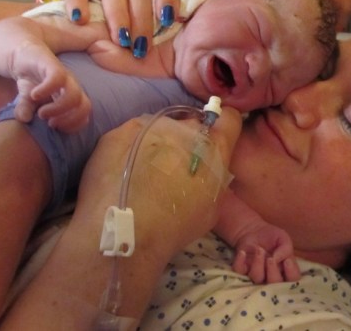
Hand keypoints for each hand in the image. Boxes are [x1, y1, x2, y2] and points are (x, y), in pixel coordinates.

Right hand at [11, 41, 90, 131]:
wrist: (22, 54)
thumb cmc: (31, 79)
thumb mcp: (27, 98)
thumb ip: (27, 109)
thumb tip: (23, 119)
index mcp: (71, 95)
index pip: (85, 113)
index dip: (74, 125)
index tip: (57, 129)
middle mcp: (70, 86)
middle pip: (85, 106)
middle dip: (69, 119)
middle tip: (50, 123)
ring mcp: (62, 75)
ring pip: (74, 94)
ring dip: (58, 108)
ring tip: (42, 113)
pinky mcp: (50, 65)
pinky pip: (57, 78)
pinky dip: (47, 89)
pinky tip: (35, 95)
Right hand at [58, 0, 180, 47]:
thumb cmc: (124, 2)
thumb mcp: (146, 1)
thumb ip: (161, 11)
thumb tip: (182, 28)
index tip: (169, 20)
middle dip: (142, 19)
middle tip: (142, 46)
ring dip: (118, 16)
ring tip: (121, 40)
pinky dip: (79, 3)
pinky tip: (81, 20)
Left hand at [78, 107, 242, 257]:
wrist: (124, 230)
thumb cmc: (175, 225)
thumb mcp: (212, 205)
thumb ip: (214, 175)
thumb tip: (207, 167)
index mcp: (213, 144)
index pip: (229, 119)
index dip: (224, 129)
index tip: (216, 141)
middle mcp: (185, 127)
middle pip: (192, 125)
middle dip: (188, 142)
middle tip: (176, 168)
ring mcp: (151, 124)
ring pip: (161, 129)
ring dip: (160, 144)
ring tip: (146, 172)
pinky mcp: (121, 130)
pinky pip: (134, 134)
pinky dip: (132, 147)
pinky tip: (125, 170)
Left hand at [232, 223, 300, 283]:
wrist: (253, 231)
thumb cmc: (272, 236)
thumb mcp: (283, 238)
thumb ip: (286, 248)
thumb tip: (278, 259)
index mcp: (285, 269)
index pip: (293, 279)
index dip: (291, 273)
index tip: (287, 261)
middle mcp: (271, 276)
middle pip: (275, 285)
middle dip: (273, 272)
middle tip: (270, 258)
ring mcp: (256, 274)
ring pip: (257, 278)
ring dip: (258, 264)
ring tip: (259, 249)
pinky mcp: (242, 269)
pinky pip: (240, 271)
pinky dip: (240, 262)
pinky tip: (243, 252)